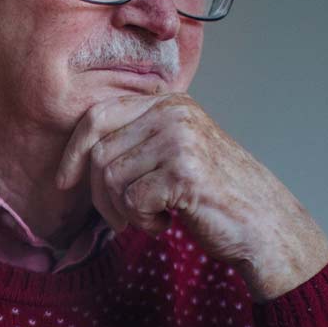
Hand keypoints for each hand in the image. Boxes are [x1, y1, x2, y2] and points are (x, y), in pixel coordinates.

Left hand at [54, 93, 327, 300]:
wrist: (262, 224)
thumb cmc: (210, 193)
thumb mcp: (171, 152)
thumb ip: (133, 139)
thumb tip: (74, 154)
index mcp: (167, 102)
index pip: (96, 116)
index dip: (73, 152)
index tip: (65, 182)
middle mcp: (174, 112)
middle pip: (99, 152)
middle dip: (99, 193)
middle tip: (119, 216)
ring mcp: (181, 139)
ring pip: (111, 178)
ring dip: (123, 211)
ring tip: (151, 216)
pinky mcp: (185, 172)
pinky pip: (131, 200)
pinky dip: (141, 221)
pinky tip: (166, 222)